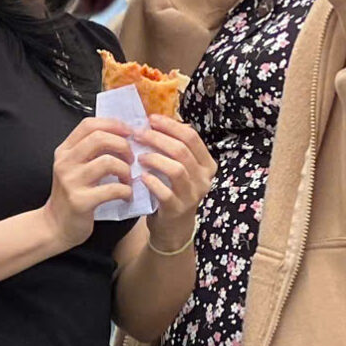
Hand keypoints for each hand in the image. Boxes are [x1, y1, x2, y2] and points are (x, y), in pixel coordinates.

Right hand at [46, 116, 139, 247]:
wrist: (55, 226)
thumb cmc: (71, 195)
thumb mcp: (74, 168)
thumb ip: (90, 151)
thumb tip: (122, 135)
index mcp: (64, 151)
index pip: (89, 124)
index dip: (113, 124)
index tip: (129, 132)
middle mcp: (65, 162)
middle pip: (100, 138)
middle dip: (123, 145)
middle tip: (131, 158)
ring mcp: (71, 181)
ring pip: (108, 162)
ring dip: (126, 169)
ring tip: (128, 179)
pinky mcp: (80, 201)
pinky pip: (112, 189)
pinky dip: (126, 191)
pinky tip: (126, 195)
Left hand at [134, 115, 215, 251]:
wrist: (173, 226)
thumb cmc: (173, 190)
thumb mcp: (180, 168)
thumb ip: (173, 147)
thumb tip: (154, 121)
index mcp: (207, 164)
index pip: (192, 137)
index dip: (171, 125)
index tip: (151, 119)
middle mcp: (204, 179)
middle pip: (182, 150)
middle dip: (158, 138)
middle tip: (139, 134)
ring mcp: (192, 196)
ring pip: (176, 169)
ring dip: (155, 158)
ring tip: (139, 155)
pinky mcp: (178, 209)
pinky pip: (165, 192)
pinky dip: (152, 181)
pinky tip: (142, 176)